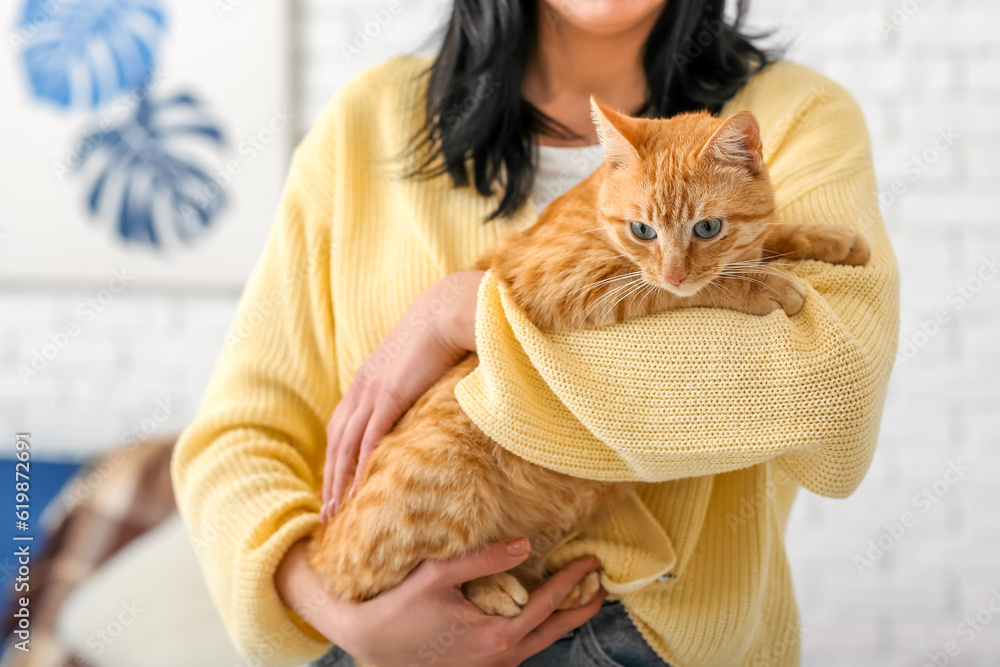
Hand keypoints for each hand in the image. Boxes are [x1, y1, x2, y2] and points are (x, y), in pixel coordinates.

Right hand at [276, 538, 606, 666]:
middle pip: (555, 630)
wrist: (371, 644)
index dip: (573, 579)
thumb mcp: (439, 576)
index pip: (549, 602)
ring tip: (579, 600)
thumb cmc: (400, 607)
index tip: (594, 561)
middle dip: (582, 608)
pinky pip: (522, 648)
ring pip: (541, 643)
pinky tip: (539, 615)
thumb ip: (484, 559)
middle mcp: (501, 655)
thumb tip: (525, 545)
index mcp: (497, 634)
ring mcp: (492, 665)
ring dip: (562, 620)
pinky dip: (539, 630)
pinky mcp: (481, 666)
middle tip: (602, 587)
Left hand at [320, 270, 484, 520]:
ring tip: (338, 513)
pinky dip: (360, 468)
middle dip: (329, 479)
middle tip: (326, 514)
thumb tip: (423, 398)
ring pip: (346, 447)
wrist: (448, 309)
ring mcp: (373, 392)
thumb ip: (413, 383)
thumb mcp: (419, 364)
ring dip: (339, 482)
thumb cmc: (442, 334)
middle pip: (336, 443)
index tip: (333, 486)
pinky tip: (358, 491)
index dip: (334, 458)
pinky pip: (369, 440)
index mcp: (367, 380)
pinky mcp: (389, 395)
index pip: (341, 427)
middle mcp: (362, 388)